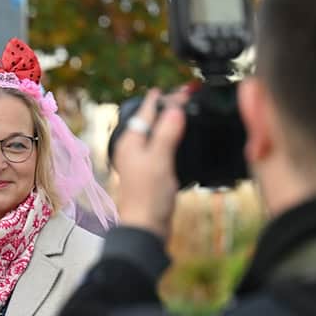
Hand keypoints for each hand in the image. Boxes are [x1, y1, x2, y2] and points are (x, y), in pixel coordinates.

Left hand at [112, 88, 186, 240]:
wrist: (146, 227)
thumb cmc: (148, 197)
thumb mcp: (159, 160)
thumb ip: (166, 134)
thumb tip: (174, 109)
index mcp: (130, 142)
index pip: (148, 111)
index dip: (165, 98)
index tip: (183, 89)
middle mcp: (132, 149)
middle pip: (149, 120)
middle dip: (166, 107)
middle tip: (185, 96)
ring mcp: (140, 161)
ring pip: (154, 133)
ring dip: (168, 121)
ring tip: (182, 112)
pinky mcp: (149, 172)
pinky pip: (160, 147)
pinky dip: (170, 138)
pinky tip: (178, 140)